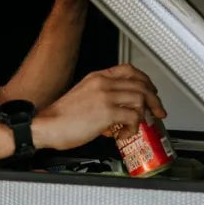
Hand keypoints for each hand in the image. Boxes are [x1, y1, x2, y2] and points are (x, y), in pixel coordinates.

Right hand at [32, 64, 165, 150]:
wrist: (46, 126)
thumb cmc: (61, 117)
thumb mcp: (82, 96)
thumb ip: (102, 98)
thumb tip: (119, 112)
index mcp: (97, 77)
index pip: (130, 70)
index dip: (145, 81)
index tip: (152, 92)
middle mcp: (103, 83)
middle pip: (141, 84)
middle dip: (154, 100)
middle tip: (157, 112)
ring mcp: (105, 97)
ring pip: (140, 99)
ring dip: (142, 116)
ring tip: (135, 127)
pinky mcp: (106, 113)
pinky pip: (132, 117)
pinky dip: (133, 128)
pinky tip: (123, 134)